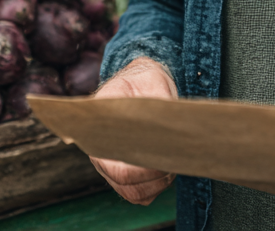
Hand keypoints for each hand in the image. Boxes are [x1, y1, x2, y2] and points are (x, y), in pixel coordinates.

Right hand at [89, 56, 178, 204]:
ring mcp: (111, 165)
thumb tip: (167, 124)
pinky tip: (167, 170)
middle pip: (126, 184)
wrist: (141, 83)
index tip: (165, 160)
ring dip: (157, 185)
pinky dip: (155, 189)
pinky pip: (138, 194)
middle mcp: (101, 151)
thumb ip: (157, 99)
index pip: (116, 166)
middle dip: (155, 178)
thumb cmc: (144, 80)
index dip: (143, 171)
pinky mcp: (125, 172)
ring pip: (133, 193)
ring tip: (172, 163)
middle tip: (174, 160)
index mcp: (100, 128)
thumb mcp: (151, 79)